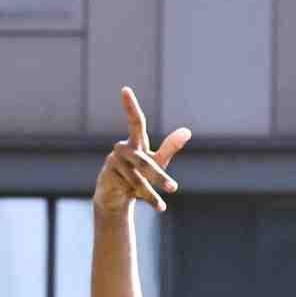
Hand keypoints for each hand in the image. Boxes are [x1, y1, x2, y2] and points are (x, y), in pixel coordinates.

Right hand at [95, 88, 190, 217]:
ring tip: (162, 207)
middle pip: (145, 161)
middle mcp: (122, 149)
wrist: (117, 197)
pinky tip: (156, 206)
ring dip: (150, 192)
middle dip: (159, 176)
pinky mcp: (108, 174)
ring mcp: (113, 161)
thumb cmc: (139, 175)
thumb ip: (170, 147)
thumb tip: (187, 131)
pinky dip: (144, 197)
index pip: (134, 121)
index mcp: (135, 142)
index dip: (130, 106)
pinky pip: (129, 186)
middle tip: (174, 189)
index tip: (125, 89)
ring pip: (137, 177)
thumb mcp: (157, 162)